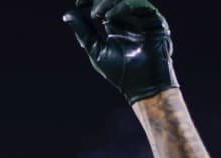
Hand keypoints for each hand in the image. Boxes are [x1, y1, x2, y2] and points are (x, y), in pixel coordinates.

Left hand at [63, 0, 178, 103]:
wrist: (142, 86)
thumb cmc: (120, 72)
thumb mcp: (95, 49)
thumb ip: (83, 31)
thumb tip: (66, 14)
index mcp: (115, 23)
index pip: (103, 3)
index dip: (90, 0)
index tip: (78, 2)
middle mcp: (129, 18)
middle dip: (99, 0)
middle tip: (88, 7)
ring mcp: (141, 17)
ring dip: (108, 2)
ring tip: (96, 14)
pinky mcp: (154, 19)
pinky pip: (139, 5)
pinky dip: (122, 7)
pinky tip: (108, 17)